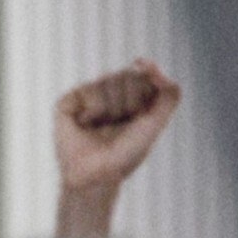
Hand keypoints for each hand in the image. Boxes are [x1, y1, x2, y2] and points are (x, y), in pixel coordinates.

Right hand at [54, 58, 180, 237]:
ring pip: (109, 80)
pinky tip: (86, 125)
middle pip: (129, 74)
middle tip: (120, 124)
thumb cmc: (126, 154)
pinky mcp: (69, 101)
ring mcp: (88, 94)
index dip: (146, 97)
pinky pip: (90, 90)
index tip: (139, 117)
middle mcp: (109, 92)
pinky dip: (94, 111)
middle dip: (130, 102)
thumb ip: (168, 94)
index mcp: (131, 95)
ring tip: (102, 127)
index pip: (146, 74)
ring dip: (112, 110)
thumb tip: (148, 62)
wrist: (97, 175)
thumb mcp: (155, 123)